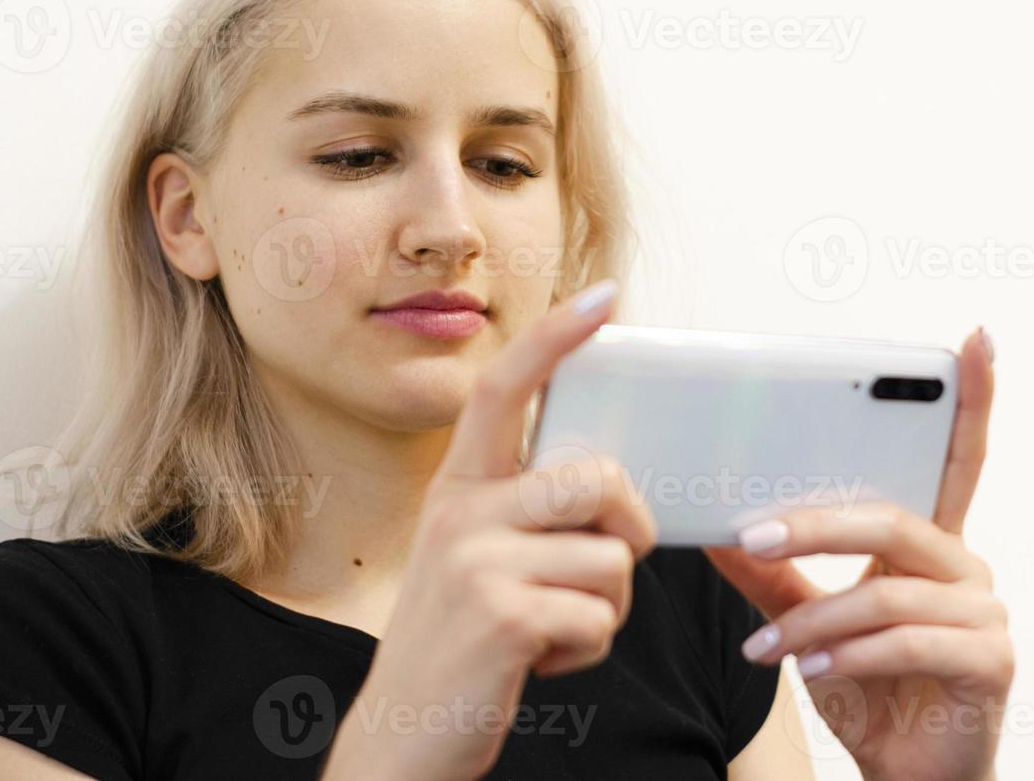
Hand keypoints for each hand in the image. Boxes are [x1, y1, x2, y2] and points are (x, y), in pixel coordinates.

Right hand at [321, 280, 657, 780]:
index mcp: (459, 488)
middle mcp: (459, 512)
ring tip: (553, 626)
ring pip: (612, 558)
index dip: (555, 339)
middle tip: (600, 570)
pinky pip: (599, 618)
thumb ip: (527, 509)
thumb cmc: (463, 641)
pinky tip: (539, 661)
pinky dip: (588, 650)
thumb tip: (608, 479)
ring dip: (606, 607)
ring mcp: (474, 563)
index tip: (605, 297)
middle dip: (629, 531)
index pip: (505, 389)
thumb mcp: (478, 557)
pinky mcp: (499, 617)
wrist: (404, 736)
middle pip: (598, 480)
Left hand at [705, 328, 1008, 780]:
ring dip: (814, 618)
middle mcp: (966, 566)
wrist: (907, 775)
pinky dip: (849, 654)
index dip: (973, 398)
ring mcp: (986, 614)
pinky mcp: (990, 662)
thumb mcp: (810, 624)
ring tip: (766, 649)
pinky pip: (908, 640)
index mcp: (932, 543)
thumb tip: (717, 529)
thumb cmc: (871, 691)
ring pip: (888, 588)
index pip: (958, 457)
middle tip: (749, 531)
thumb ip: (775, 573)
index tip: (976, 338)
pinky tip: (810, 671)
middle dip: (815, 524)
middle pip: (894, 518)